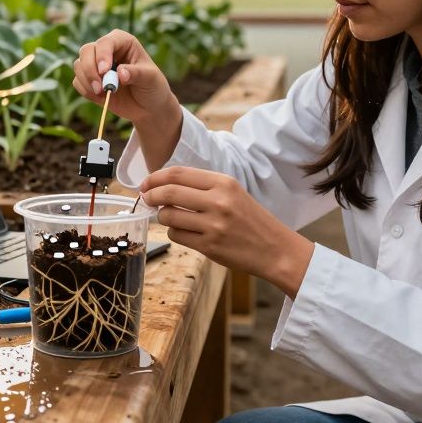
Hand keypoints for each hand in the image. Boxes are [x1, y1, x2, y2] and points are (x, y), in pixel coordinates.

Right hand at [72, 29, 179, 128]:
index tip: (104, 71)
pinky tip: (101, 97)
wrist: (148, 108)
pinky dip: (85, 90)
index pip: (106, 42)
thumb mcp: (150, 79)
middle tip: (101, 88)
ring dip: (87, 81)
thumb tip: (120, 72)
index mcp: (123, 42)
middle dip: (90, 69)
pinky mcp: (90, 80)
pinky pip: (77, 81)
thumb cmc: (153, 87)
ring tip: (103, 93)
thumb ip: (136, 74)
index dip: (102, 55)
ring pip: (79, 65)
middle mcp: (107, 50)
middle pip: (86, 51)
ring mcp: (96, 65)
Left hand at [141, 167, 315, 298]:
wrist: (275, 249)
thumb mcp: (232, 193)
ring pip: (169, 216)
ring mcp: (213, 225)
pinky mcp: (209, 246)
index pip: (179, 174)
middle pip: (169, 192)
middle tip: (146, 199)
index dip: (156, 177)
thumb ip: (202, 187)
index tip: (146, 183)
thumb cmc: (251, 219)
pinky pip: (177, 235)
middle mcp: (218, 201)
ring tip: (169, 217)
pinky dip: (174, 232)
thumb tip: (163, 186)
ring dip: (163, 217)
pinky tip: (184, 232)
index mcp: (223, 183)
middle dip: (151, 195)